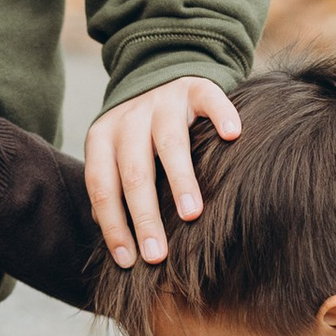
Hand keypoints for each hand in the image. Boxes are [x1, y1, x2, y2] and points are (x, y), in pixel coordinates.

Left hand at [83, 75, 243, 268]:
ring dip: (180, 180)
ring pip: (169, 142)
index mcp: (102, 139)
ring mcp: (162, 101)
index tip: (129, 260)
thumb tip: (118, 242)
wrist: (158, 74)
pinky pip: (209, 99)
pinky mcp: (195, 87)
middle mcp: (129, 119)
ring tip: (192, 214)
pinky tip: (234, 135)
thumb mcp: (116, 155)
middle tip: (158, 255)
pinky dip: (221, 116)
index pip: (102, 187)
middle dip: (144, 217)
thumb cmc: (139, 133)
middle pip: (133, 172)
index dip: (113, 225)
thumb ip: (114, 190)